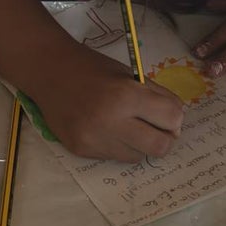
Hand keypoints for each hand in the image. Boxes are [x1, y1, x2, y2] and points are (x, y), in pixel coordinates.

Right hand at [30, 44, 185, 162]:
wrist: (49, 72)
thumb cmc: (93, 69)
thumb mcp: (130, 75)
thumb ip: (157, 97)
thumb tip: (177, 123)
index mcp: (126, 96)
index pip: (172, 119)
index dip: (174, 117)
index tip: (166, 113)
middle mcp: (110, 121)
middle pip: (159, 147)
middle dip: (164, 138)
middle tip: (155, 128)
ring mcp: (93, 139)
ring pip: (137, 157)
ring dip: (138, 144)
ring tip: (126, 126)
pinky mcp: (81, 150)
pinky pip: (113, 156)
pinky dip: (116, 145)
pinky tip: (104, 129)